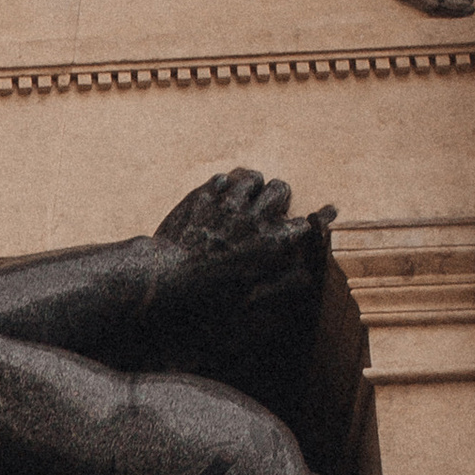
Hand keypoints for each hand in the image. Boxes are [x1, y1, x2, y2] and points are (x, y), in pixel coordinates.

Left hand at [148, 169, 333, 328]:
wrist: (167, 278)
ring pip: (252, 177)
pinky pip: (223, 178)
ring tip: (242, 200)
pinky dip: (223, 186)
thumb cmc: (208, 295)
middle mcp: (255, 216)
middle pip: (280, 188)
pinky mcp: (205, 195)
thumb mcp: (250, 297)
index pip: (302, 224)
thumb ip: (282, 283)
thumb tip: (307, 277)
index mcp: (271, 242)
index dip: (299, 227)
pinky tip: (217, 199)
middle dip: (277, 197)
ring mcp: (229, 202)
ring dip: (251, 188)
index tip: (294, 230)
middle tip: (267, 209)